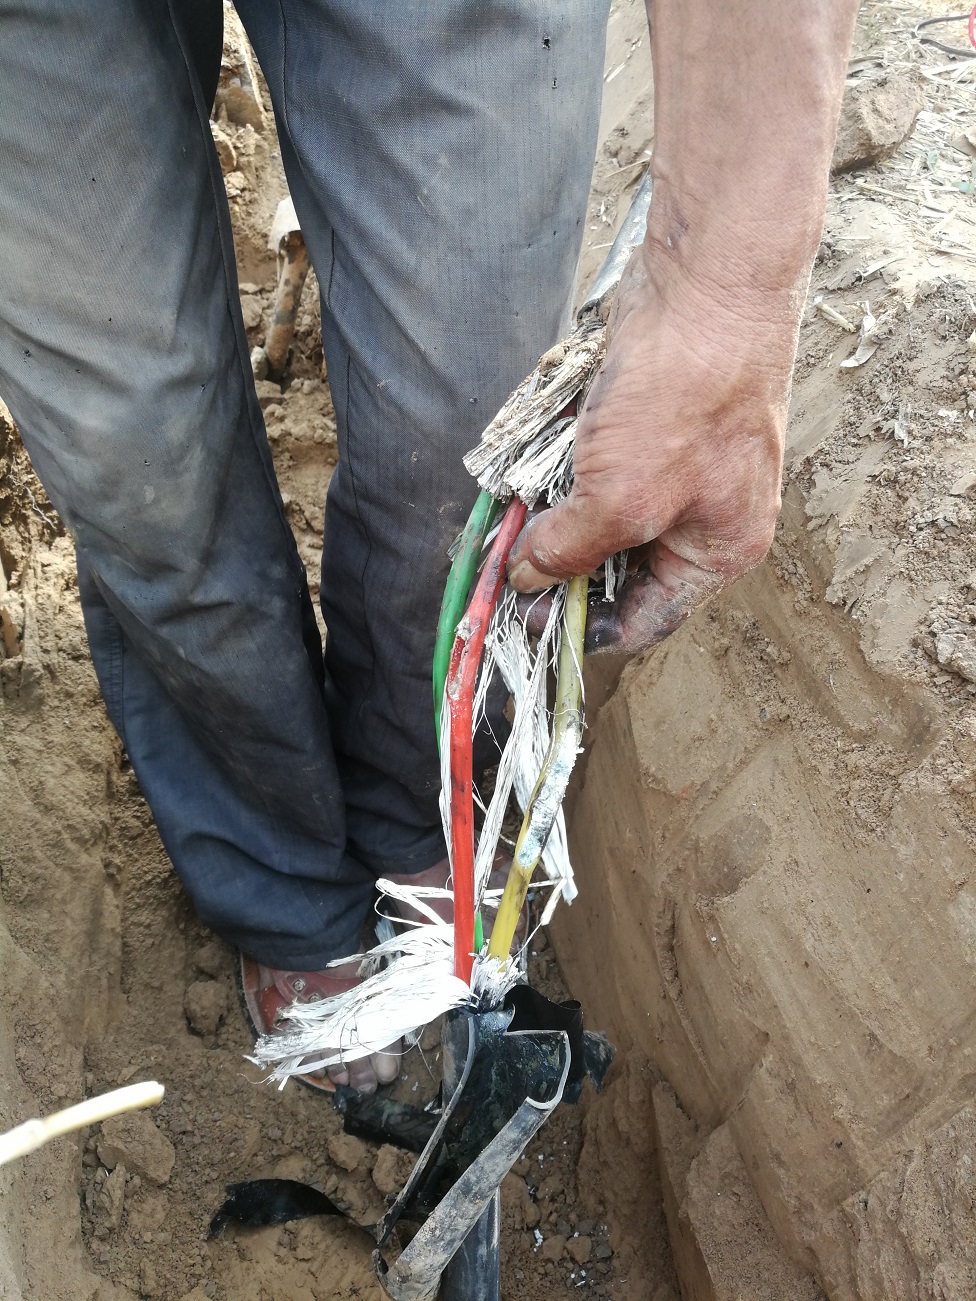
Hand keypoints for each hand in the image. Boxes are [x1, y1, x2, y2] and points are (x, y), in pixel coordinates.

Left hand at [507, 241, 790, 653]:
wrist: (705, 282)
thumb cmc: (685, 397)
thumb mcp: (622, 498)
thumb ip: (571, 549)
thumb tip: (526, 576)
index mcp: (719, 548)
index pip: (646, 619)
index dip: (584, 629)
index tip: (528, 620)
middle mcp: (703, 514)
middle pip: (620, 569)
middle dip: (563, 569)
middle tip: (506, 569)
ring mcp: (676, 464)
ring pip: (603, 516)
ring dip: (556, 521)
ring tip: (509, 523)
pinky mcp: (647, 423)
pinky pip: (595, 468)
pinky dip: (561, 474)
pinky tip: (528, 472)